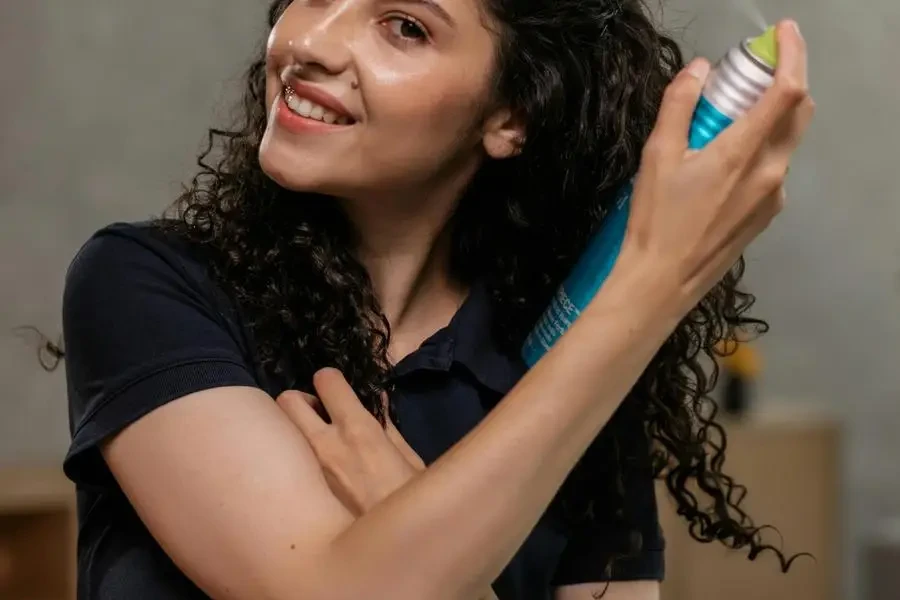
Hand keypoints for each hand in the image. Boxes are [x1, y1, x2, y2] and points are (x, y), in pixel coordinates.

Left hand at [277, 370, 499, 599]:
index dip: (330, 381)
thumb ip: (390, 429)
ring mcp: (303, 471)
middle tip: (315, 413)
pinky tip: (301, 471)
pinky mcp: (291, 496)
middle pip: (289, 400)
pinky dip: (286, 459)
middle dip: (301, 402)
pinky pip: (279, 465)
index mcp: (358, 430)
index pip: (327, 381)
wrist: (385, 556)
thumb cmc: (407, 504)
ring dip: (290, 429)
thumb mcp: (409, 461)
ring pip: (278, 430)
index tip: (333, 388)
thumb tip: (379, 404)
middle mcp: (322, 445)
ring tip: (306, 441)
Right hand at [619, 20, 814, 311]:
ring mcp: (773, 195)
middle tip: (754, 71)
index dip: (791, 54)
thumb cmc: (656, 221)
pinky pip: (775, 167)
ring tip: (730, 116)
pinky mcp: (767, 214)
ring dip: (771, 116)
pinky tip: (726, 158)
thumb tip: (697, 70)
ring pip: (788, 140)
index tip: (780, 35)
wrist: (663, 281)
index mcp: (743, 153)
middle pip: (799, 111)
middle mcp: (770, 172)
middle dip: (786, 80)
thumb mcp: (657, 156)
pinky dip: (762, 147)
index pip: (787, 90)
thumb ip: (679, 105)